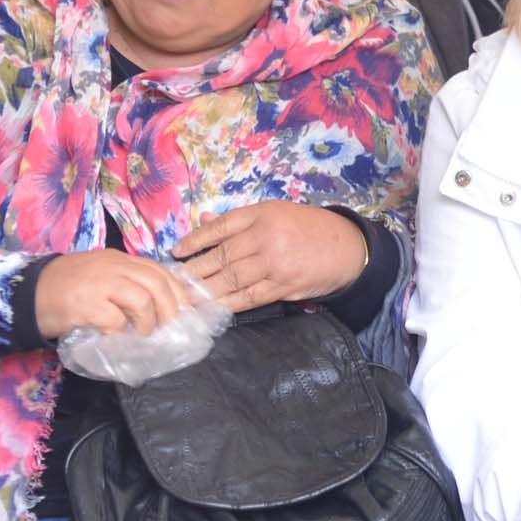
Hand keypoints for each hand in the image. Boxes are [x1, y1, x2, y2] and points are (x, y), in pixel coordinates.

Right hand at [32, 248, 194, 341]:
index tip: (184, 309)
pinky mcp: (85, 305)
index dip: (176, 291)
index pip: (159, 270)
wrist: (25, 292)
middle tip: (169, 328)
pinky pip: (115, 320)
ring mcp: (99, 284)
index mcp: (118, 259)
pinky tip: (114, 338)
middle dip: (170, 310)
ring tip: (142, 335)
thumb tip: (158, 304)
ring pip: (142, 301)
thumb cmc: (64, 287)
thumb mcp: (99, 274)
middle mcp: (112, 266)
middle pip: (157, 284)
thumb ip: (125, 281)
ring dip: (148, 323)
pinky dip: (120, 333)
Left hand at [175, 201, 367, 312]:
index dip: (196, 240)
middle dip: (195, 271)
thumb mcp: (276, 213)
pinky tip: (213, 307)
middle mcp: (267, 236)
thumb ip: (239, 220)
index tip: (176, 252)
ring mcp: (276, 262)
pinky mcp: (284, 285)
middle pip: (222, 256)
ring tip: (186, 298)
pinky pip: (250, 296)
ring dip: (206, 291)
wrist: (347, 248)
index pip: (221, 227)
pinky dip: (229, 303)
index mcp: (263, 214)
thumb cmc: (309, 228)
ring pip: (232, 279)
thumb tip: (203, 221)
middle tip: (173, 282)